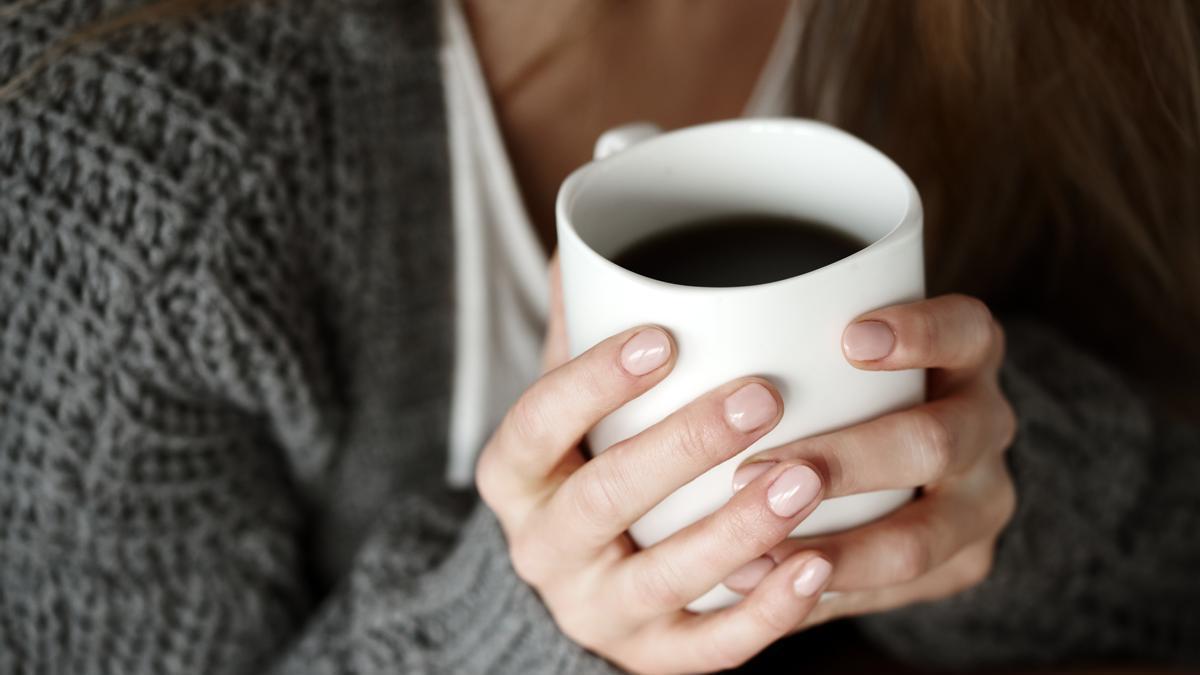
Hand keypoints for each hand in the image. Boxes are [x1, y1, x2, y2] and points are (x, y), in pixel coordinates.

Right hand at [476, 258, 834, 673]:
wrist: (582, 579)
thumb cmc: (588, 462)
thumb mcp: (570, 401)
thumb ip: (581, 327)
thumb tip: (591, 234)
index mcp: (516, 476)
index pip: (537, 422)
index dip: (594, 381)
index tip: (665, 334)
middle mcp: (544, 549)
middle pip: (604, 499)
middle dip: (682, 448)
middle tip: (761, 398)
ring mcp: (599, 610)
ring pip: (665, 577)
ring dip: (737, 529)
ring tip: (805, 478)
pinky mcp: (654, 656)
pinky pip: (709, 649)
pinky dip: (765, 612)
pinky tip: (819, 566)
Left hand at [727, 294, 1017, 627]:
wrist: (920, 466)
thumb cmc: (852, 385)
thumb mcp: (848, 347)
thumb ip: (801, 338)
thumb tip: (684, 325)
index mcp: (968, 356)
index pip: (965, 330)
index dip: (919, 332)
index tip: (850, 338)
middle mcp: (987, 426)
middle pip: (936, 442)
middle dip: (848, 460)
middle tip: (760, 468)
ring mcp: (982, 502)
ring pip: (921, 540)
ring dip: (834, 550)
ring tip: (754, 554)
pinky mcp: (964, 566)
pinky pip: (902, 593)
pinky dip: (830, 593)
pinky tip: (765, 587)